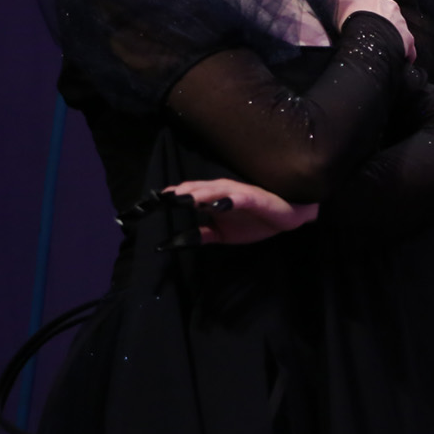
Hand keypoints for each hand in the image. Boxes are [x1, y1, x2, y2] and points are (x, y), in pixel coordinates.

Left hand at [162, 178, 318, 243]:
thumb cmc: (256, 222)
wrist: (290, 217)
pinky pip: (240, 198)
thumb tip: (168, 244)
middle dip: (177, 194)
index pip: (185, 195)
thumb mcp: (222, 234)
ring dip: (198, 193)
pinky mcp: (256, 198)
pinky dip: (228, 199)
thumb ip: (199, 235)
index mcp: (212, 198)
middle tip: (156, 200)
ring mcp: (239, 193)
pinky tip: (218, 204)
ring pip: (214, 190)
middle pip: (195, 189)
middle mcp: (222, 191)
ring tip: (181, 197)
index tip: (144, 206)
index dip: (167, 199)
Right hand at [334, 0, 415, 61]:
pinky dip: (401, 49)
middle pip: (388, 7)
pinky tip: (392, 54)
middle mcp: (391, 5)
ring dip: (389, 31)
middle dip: (380, 16)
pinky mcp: (407, 40)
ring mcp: (401, 23)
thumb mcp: (337, 4)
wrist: (366, 42)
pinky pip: (406, 45)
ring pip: (396, 26)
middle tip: (368, 27)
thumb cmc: (351, 20)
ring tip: (376, 42)